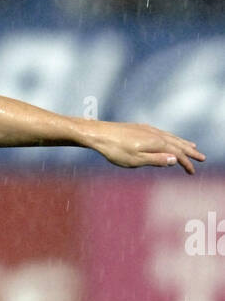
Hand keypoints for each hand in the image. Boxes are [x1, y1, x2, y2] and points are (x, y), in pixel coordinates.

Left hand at [86, 120, 204, 173]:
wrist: (99, 134)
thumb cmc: (115, 150)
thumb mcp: (136, 160)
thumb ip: (156, 159)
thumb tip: (175, 159)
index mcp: (157, 143)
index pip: (177, 154)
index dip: (186, 163)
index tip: (193, 172)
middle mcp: (156, 134)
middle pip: (178, 143)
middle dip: (190, 151)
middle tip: (202, 158)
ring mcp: (149, 129)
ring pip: (171, 137)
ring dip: (183, 143)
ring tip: (192, 146)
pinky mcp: (141, 128)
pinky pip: (162, 133)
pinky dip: (171, 138)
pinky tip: (169, 140)